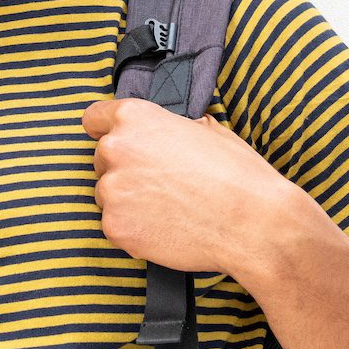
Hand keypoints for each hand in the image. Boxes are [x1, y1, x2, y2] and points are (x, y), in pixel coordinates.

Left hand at [80, 97, 318, 279]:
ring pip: (107, 195)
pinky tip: (166, 229)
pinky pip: (115, 226)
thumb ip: (171, 126)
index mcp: (135, 118)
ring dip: (128, 201)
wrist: (253, 224)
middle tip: (160, 184)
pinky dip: (134, 230)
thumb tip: (167, 130)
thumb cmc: (237, 174)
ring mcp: (112, 190)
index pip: (94, 118)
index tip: (118, 142)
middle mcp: (116, 149)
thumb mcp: (208, 129)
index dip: (107, 131)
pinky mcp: (115, 227)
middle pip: (101, 159)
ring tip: (168, 209)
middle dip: (124, 169)